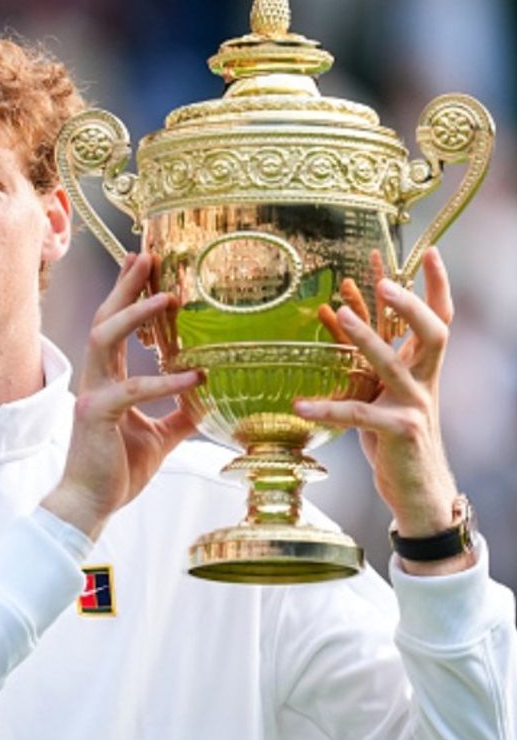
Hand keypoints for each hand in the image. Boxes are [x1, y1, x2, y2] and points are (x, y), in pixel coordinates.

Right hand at [43, 253, 201, 538]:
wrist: (90, 505)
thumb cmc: (117, 472)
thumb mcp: (159, 437)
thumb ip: (179, 413)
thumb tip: (210, 398)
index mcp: (108, 381)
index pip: (116, 327)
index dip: (128, 294)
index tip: (143, 263)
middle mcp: (96, 380)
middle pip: (106, 320)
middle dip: (125, 286)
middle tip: (146, 255)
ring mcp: (92, 395)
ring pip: (105, 341)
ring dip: (135, 315)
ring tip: (167, 296)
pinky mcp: (97, 416)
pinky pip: (132, 390)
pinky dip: (164, 381)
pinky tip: (194, 375)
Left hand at [296, 247, 467, 574]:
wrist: (418, 489)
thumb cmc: (393, 437)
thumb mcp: (380, 390)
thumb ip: (366, 357)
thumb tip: (337, 311)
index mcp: (423, 368)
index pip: (440, 317)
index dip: (437, 284)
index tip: (429, 249)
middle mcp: (425, 381)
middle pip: (433, 331)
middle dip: (411, 303)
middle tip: (386, 279)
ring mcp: (415, 406)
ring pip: (395, 365)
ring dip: (367, 338)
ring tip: (343, 313)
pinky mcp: (398, 433)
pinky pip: (359, 416)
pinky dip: (328, 409)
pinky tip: (299, 406)